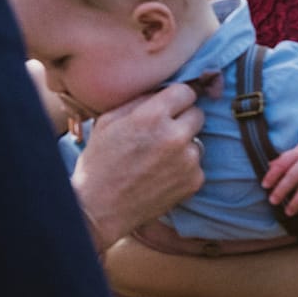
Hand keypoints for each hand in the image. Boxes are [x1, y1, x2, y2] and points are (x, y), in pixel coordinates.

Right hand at [71, 84, 204, 251]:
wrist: (100, 206)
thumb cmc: (99, 161)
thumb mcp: (108, 121)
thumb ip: (139, 101)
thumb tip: (163, 90)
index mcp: (152, 117)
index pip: (186, 92)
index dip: (177, 98)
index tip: (171, 104)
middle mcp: (175, 136)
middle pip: (197, 114)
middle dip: (183, 119)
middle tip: (163, 131)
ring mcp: (188, 160)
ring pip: (198, 140)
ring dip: (184, 145)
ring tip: (158, 157)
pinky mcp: (195, 180)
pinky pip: (197, 164)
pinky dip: (185, 167)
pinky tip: (162, 174)